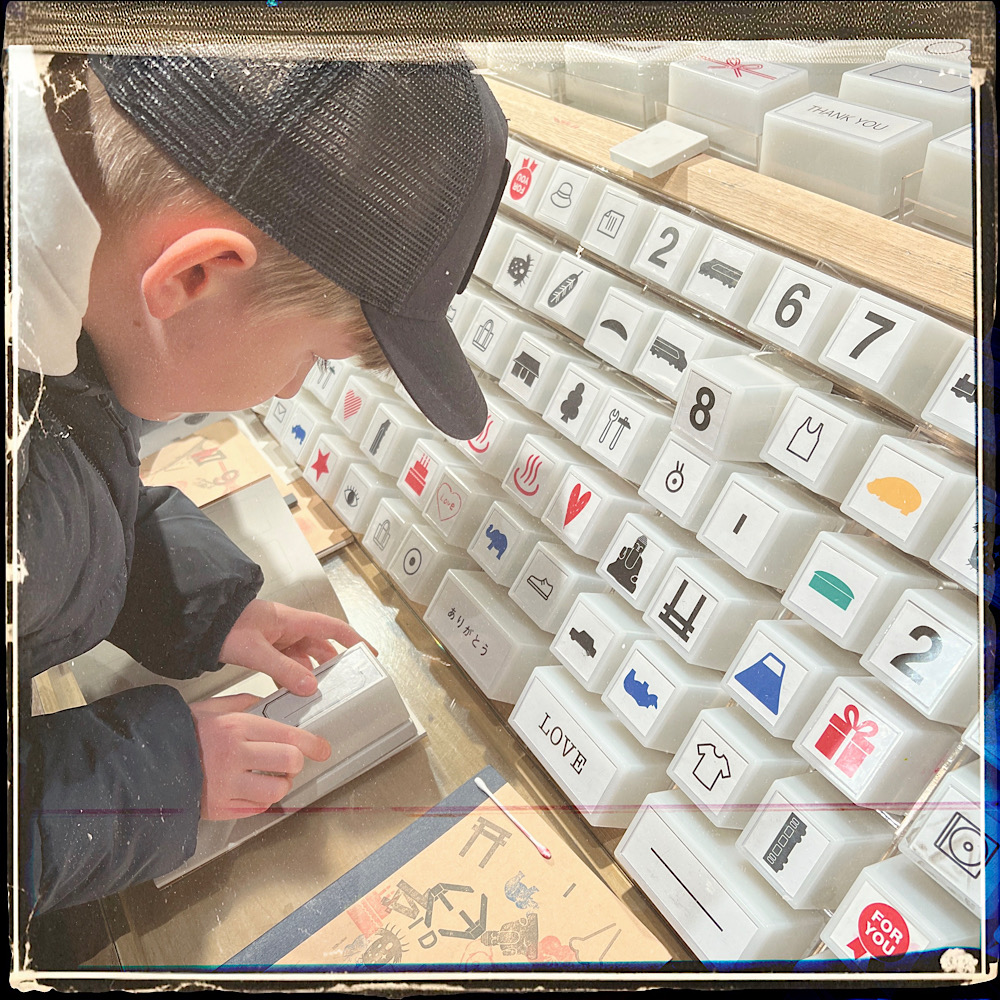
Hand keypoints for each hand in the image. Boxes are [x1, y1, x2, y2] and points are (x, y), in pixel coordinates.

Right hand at [189, 693, 331, 820]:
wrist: (146, 763)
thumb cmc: (180, 733)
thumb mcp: (211, 707)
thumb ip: (243, 704)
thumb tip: (267, 704)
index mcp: (236, 728)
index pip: (290, 736)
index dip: (313, 743)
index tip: (323, 748)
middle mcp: (235, 756)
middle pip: (290, 763)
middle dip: (296, 763)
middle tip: (290, 762)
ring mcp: (227, 785)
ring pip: (276, 791)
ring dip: (280, 785)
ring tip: (272, 778)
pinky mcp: (220, 808)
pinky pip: (256, 809)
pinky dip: (260, 801)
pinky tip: (251, 789)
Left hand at [219, 599, 376, 696]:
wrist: (201, 621)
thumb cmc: (226, 625)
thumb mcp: (256, 650)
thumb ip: (283, 669)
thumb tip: (309, 685)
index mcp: (293, 621)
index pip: (334, 628)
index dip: (355, 640)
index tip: (370, 653)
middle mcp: (289, 628)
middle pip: (321, 646)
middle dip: (332, 665)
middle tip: (342, 683)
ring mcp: (278, 638)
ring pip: (303, 657)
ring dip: (308, 674)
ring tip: (314, 694)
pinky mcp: (266, 648)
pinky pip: (286, 664)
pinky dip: (290, 678)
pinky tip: (288, 692)